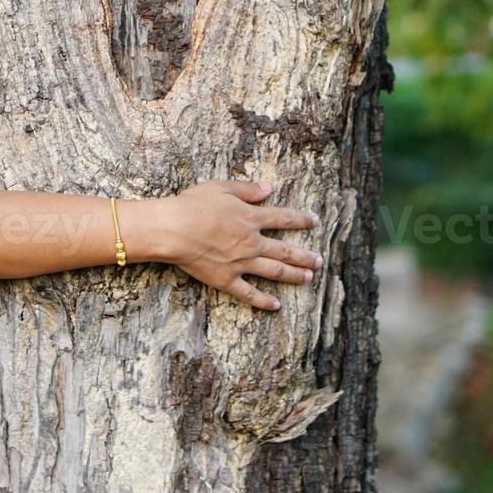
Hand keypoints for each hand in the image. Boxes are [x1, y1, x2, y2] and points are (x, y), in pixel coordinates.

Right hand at [157, 180, 321, 310]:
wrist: (172, 229)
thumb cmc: (192, 204)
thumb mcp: (220, 187)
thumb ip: (246, 189)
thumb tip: (268, 188)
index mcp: (251, 217)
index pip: (285, 219)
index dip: (302, 220)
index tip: (315, 221)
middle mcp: (252, 242)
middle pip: (285, 250)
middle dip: (305, 255)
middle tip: (319, 260)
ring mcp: (241, 263)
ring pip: (275, 271)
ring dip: (294, 275)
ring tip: (308, 278)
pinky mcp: (226, 279)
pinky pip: (249, 294)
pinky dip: (264, 301)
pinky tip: (276, 306)